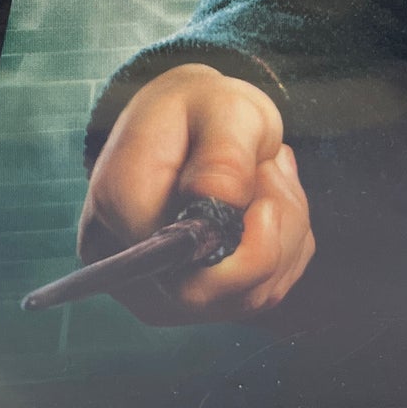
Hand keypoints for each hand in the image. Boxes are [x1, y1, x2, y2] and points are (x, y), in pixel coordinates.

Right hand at [78, 64, 313, 323]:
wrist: (184, 122)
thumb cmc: (198, 109)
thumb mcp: (220, 107)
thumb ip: (224, 157)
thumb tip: (223, 210)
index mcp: (122, 216)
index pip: (193, 280)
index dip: (253, 248)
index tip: (268, 177)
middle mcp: (135, 273)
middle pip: (234, 293)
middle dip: (278, 228)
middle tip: (271, 165)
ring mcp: (166, 295)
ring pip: (258, 293)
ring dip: (285, 230)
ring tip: (264, 172)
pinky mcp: (201, 300)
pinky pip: (267, 289)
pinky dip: (284, 244)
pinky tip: (264, 199)